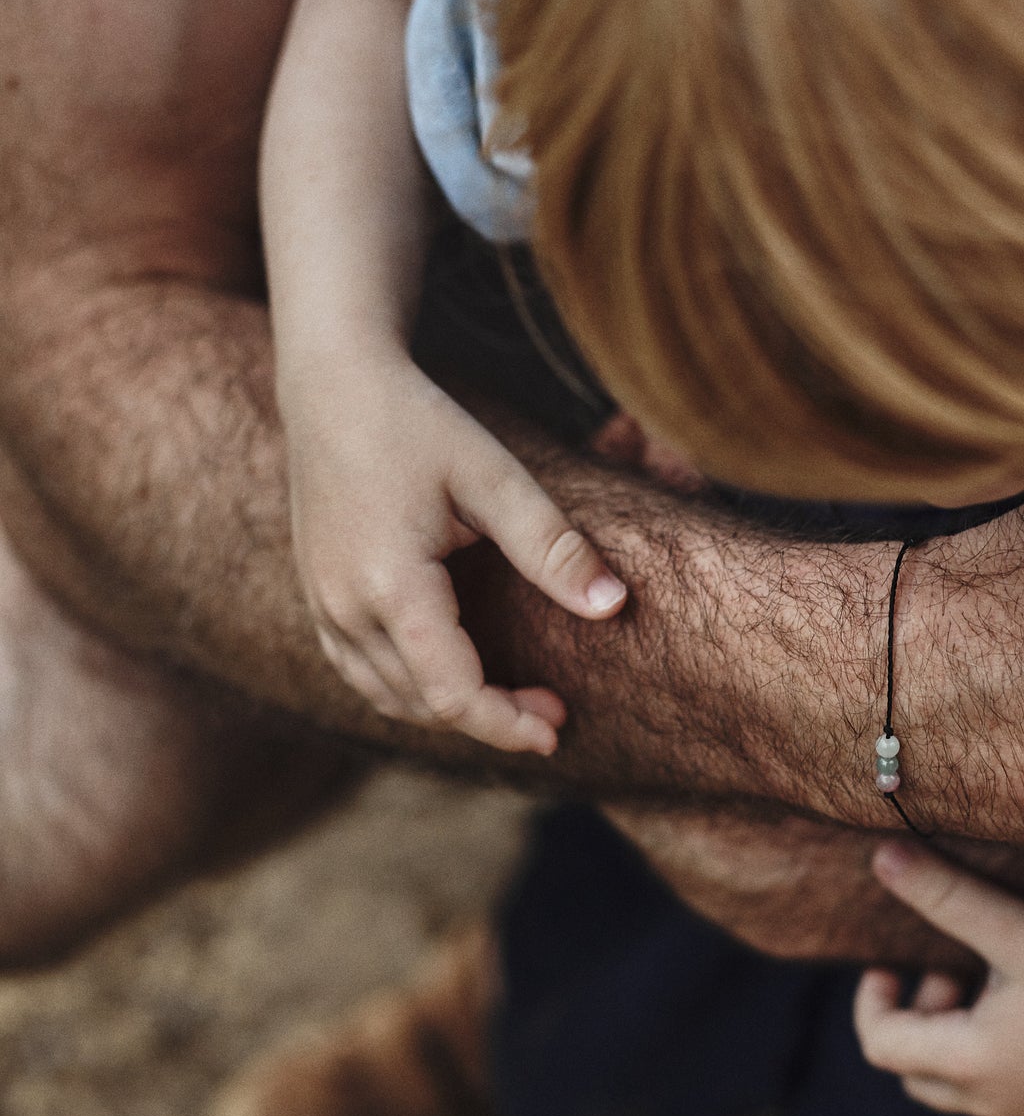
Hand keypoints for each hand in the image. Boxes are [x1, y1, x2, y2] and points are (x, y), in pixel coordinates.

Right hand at [285, 353, 625, 750]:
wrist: (334, 385)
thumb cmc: (418, 423)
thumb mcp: (495, 477)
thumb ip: (552, 546)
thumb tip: (615, 606)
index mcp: (391, 586)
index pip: (452, 695)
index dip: (507, 724)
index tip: (556, 730)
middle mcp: (344, 608)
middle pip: (422, 706)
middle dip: (490, 718)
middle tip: (553, 704)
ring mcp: (322, 607)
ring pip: (388, 697)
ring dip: (450, 709)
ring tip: (512, 694)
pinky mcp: (316, 598)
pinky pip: (363, 673)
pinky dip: (412, 689)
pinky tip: (457, 670)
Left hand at [854, 841, 1023, 1115]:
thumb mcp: (1021, 933)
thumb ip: (949, 895)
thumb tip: (883, 857)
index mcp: (967, 1064)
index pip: (880, 1045)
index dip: (872, 1001)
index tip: (889, 964)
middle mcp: (991, 1103)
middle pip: (914, 1072)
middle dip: (921, 1018)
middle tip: (959, 970)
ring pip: (962, 1085)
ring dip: (962, 1035)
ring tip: (1005, 984)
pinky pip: (1009, 1093)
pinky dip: (1002, 1054)